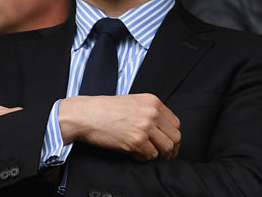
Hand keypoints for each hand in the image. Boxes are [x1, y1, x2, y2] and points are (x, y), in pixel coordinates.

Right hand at [58, 93, 180, 161]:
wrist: (86, 114)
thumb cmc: (104, 109)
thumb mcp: (132, 102)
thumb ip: (149, 112)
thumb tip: (161, 130)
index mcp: (152, 101)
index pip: (175, 123)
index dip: (172, 136)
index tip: (168, 144)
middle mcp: (152, 112)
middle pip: (175, 137)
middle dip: (171, 150)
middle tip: (163, 156)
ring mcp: (145, 126)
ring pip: (167, 148)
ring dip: (159, 156)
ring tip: (147, 155)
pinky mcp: (136, 140)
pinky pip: (151, 156)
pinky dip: (144, 159)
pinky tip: (134, 154)